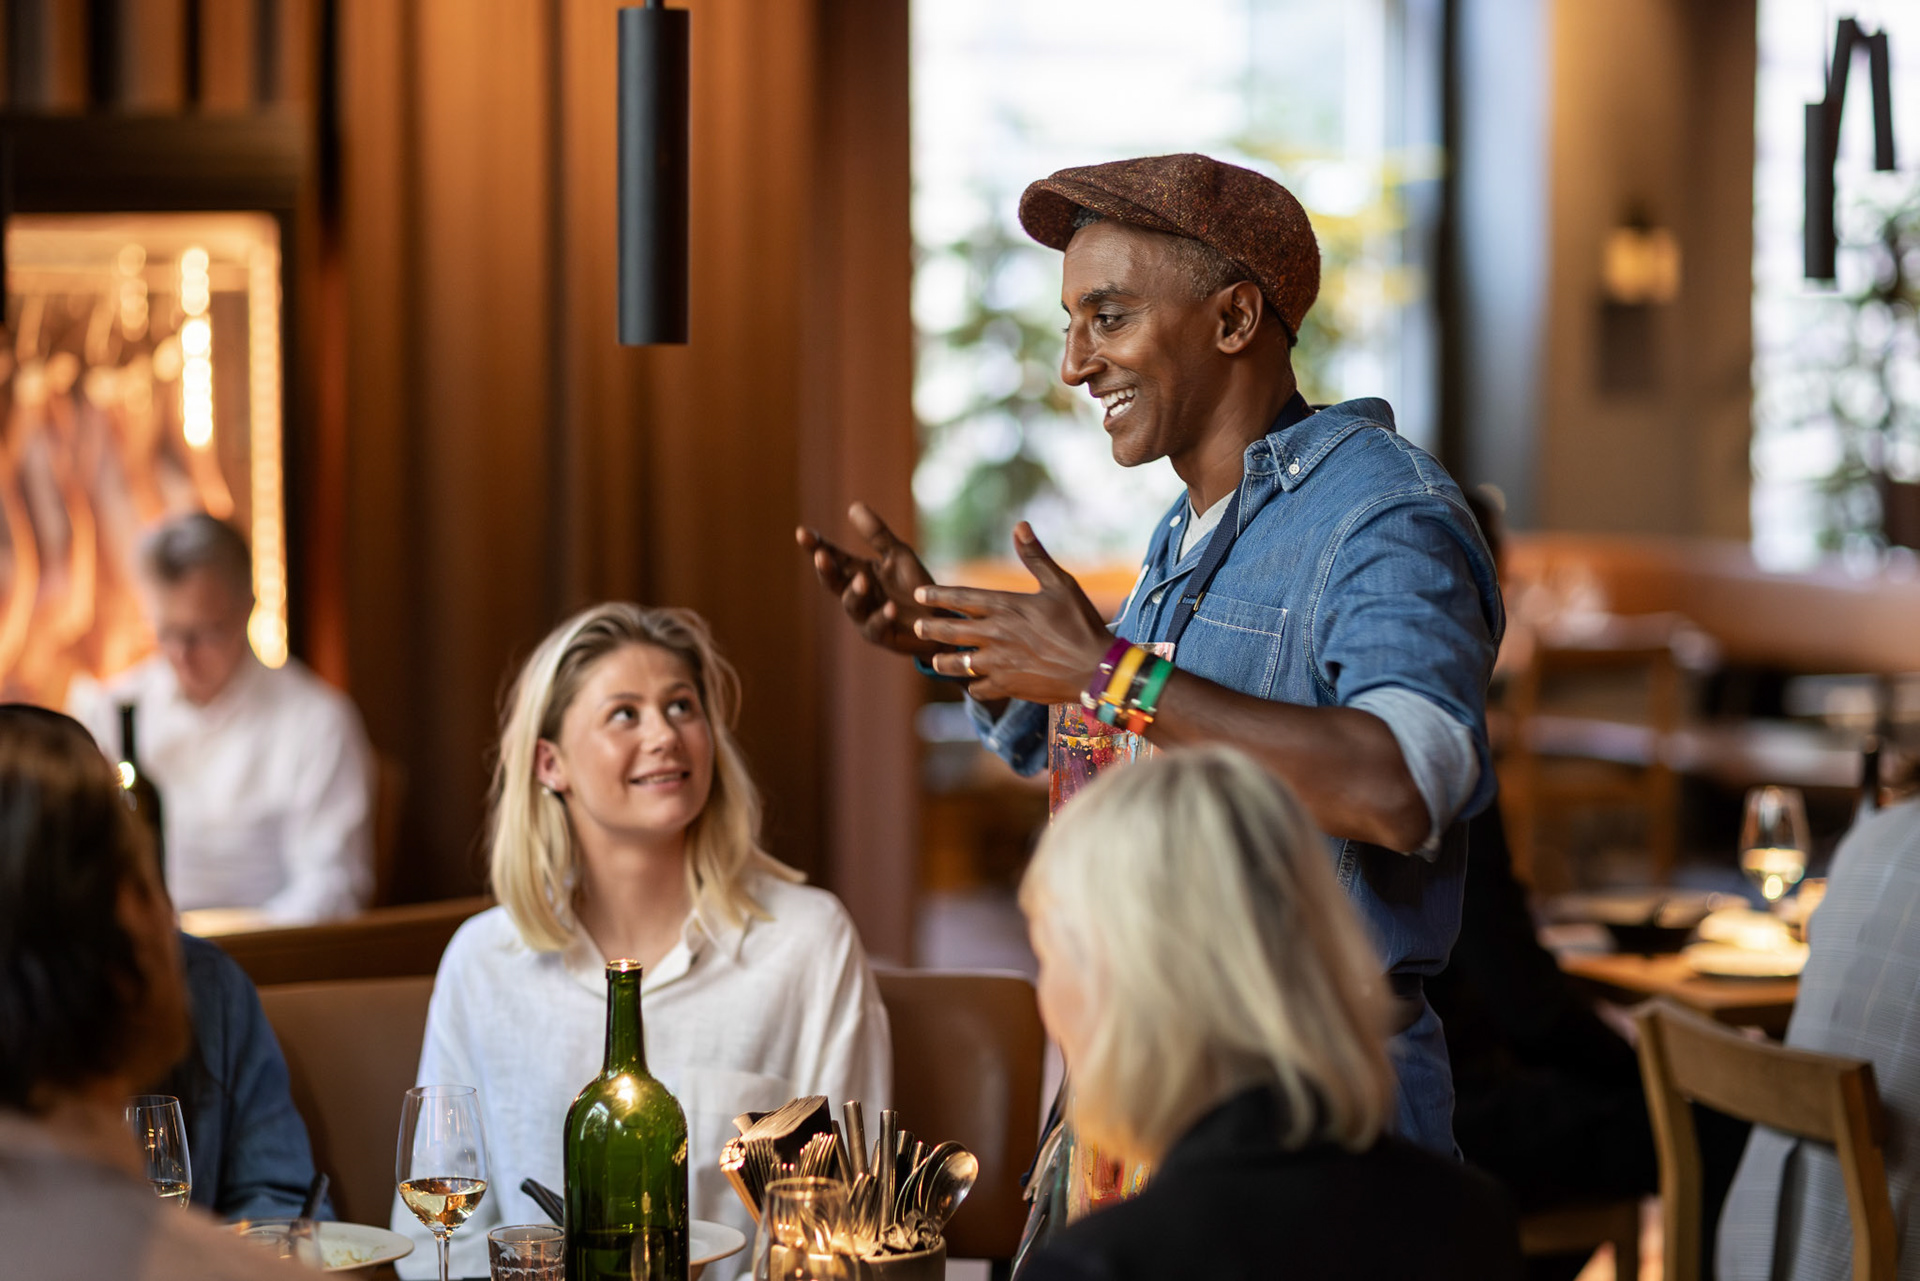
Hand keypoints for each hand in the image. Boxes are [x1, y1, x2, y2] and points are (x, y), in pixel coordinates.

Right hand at [796, 502, 946, 657]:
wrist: (940, 618)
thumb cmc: (915, 587)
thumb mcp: (897, 554)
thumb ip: (876, 534)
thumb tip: (853, 505)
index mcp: (857, 573)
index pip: (832, 558)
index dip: (816, 546)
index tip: (801, 532)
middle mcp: (857, 595)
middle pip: (833, 582)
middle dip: (826, 570)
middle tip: (821, 556)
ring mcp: (866, 616)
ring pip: (852, 605)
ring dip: (855, 592)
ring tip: (862, 580)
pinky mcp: (883, 635)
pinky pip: (878, 626)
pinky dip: (883, 616)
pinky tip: (891, 606)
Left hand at [911, 523, 1111, 703]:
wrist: (1095, 669)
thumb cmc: (1080, 623)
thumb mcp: (1061, 584)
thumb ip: (1035, 556)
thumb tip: (1020, 525)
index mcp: (1006, 607)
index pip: (961, 598)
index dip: (937, 596)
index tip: (919, 594)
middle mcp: (996, 634)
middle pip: (950, 632)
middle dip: (930, 629)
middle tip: (917, 627)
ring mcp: (999, 663)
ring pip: (958, 664)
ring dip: (944, 662)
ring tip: (935, 661)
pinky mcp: (1007, 686)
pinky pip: (979, 688)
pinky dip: (974, 686)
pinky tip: (972, 684)